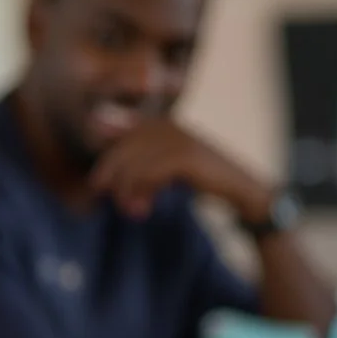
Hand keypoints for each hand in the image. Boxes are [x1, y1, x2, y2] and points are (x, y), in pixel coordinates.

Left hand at [89, 117, 267, 221]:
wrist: (240, 189)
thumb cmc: (200, 181)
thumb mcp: (163, 171)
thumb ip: (135, 170)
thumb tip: (96, 182)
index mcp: (158, 124)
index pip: (116, 141)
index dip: (105, 166)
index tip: (100, 191)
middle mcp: (165, 125)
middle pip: (119, 153)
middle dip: (113, 181)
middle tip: (118, 206)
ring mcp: (176, 138)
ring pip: (132, 166)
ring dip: (127, 194)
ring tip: (133, 212)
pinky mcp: (185, 155)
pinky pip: (148, 175)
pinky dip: (141, 195)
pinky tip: (144, 210)